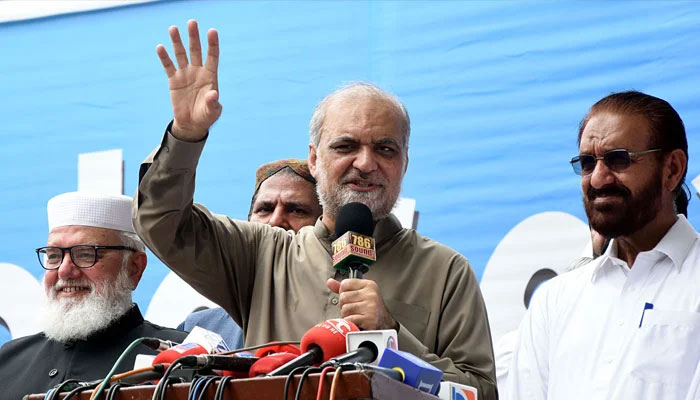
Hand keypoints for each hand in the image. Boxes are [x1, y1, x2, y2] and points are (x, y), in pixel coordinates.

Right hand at [156, 20, 221, 140]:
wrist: (191, 123)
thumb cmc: (206, 116)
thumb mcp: (212, 111)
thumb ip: (213, 103)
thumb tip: (214, 94)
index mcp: (210, 76)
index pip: (212, 56)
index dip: (213, 44)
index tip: (212, 31)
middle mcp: (198, 72)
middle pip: (196, 51)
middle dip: (194, 37)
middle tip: (192, 22)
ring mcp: (185, 74)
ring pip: (181, 55)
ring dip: (177, 42)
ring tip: (173, 28)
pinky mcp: (174, 80)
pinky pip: (168, 67)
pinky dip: (164, 58)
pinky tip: (160, 47)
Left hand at [327, 278, 397, 330]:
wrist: (385, 324)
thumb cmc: (370, 308)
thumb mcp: (360, 294)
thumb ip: (345, 288)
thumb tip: (330, 282)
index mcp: (369, 285)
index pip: (345, 284)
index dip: (344, 293)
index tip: (351, 299)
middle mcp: (371, 294)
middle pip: (343, 297)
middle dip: (345, 305)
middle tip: (354, 309)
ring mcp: (370, 307)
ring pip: (344, 309)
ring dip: (347, 315)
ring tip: (356, 316)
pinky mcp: (369, 319)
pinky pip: (349, 319)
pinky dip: (350, 323)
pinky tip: (358, 322)